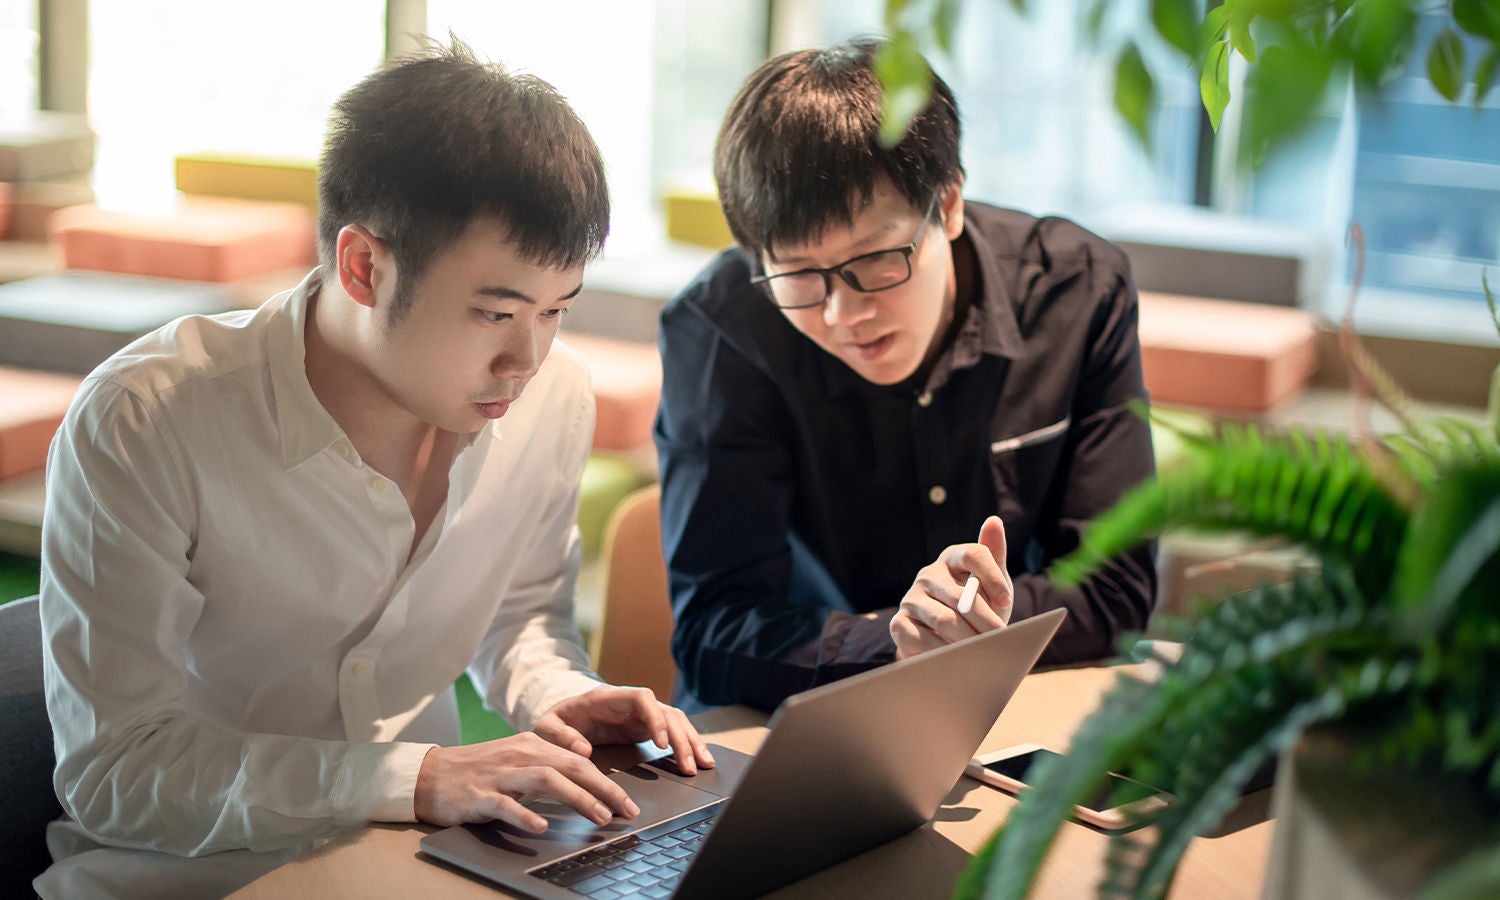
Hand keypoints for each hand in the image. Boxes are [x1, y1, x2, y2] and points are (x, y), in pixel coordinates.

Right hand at [414, 731, 639, 832]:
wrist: (431, 774)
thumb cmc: (479, 771)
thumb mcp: (517, 762)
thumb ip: (549, 766)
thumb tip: (586, 778)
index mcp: (532, 745)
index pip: (578, 761)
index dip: (607, 781)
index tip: (627, 802)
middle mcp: (520, 755)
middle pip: (570, 767)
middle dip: (604, 788)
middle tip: (626, 811)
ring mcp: (499, 774)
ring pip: (545, 780)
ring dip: (576, 798)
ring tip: (598, 816)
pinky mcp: (478, 794)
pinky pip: (505, 804)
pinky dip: (524, 815)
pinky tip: (540, 827)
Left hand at [534, 685, 715, 774]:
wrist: (564, 714)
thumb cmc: (558, 719)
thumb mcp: (547, 726)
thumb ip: (561, 735)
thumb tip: (582, 749)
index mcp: (609, 697)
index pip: (642, 698)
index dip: (655, 718)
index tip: (660, 743)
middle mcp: (631, 703)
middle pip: (666, 711)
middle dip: (681, 737)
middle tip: (689, 765)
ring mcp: (642, 714)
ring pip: (675, 721)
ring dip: (691, 741)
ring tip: (703, 764)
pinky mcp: (646, 727)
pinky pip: (673, 732)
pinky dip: (687, 744)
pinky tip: (698, 760)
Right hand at [890, 515, 1012, 659]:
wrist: (949, 642)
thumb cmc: (976, 608)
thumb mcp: (991, 585)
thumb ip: (994, 556)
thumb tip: (994, 521)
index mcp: (952, 557)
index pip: (974, 555)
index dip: (992, 577)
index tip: (1007, 601)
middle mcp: (928, 574)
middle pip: (961, 596)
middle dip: (985, 621)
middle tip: (1001, 640)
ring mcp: (911, 599)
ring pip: (944, 620)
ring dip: (968, 640)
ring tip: (984, 653)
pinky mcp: (898, 624)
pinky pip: (922, 639)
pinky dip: (943, 653)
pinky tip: (957, 660)